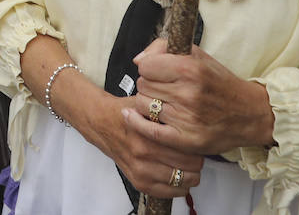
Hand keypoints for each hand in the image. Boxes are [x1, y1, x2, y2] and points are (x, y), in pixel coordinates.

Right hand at [80, 91, 203, 197]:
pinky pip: (171, 193)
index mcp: (147, 136)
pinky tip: (175, 174)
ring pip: (184, 182)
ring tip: (185, 164)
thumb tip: (193, 119)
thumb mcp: (145, 106)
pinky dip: (178, 186)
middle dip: (196, 160)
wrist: (101, 123)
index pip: (189, 150)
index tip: (195, 142)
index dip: (197, 146)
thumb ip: (167, 111)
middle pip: (190, 167)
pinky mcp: (139, 183)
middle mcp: (144, 156)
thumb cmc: (124, 113)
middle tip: (192, 153)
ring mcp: (141, 172)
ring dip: (189, 174)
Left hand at [129, 39, 275, 153]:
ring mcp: (187, 119)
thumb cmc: (220, 82)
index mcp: (190, 70)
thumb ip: (163, 48)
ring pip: (143, 105)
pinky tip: (132, 116)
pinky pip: (148, 130)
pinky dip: (137, 123)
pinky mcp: (187, 139)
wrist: (251, 114)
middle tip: (166, 89)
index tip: (159, 72)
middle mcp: (188, 94)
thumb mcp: (197, 56)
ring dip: (148, 103)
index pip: (145, 66)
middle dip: (150, 85)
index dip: (150, 67)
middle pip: (142, 85)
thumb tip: (137, 60)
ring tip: (165, 102)